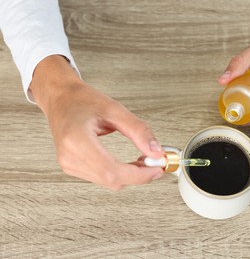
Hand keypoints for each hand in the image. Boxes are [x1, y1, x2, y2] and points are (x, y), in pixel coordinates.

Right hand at [29, 55, 164, 190]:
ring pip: (108, 182)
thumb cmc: (82, 100)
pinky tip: (128, 164)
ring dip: (129, 175)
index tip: (157, 169)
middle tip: (154, 162)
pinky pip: (101, 178)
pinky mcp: (71, 167)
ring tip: (143, 160)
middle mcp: (69, 157)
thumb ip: (139, 131)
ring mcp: (68, 164)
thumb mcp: (115, 110)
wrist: (61, 98)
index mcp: (76, 140)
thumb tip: (156, 152)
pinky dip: (119, 174)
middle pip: (112, 180)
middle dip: (138, 175)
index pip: (112, 171)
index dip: (139, 175)